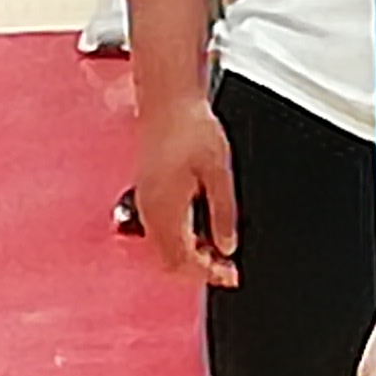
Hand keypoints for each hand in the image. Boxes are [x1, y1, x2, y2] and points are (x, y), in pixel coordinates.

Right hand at [134, 97, 241, 288]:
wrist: (167, 99)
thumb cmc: (190, 127)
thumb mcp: (218, 172)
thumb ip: (224, 213)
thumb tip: (227, 245)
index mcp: (165, 209)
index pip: (182, 261)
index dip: (207, 275)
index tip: (229, 275)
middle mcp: (150, 209)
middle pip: (169, 261)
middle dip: (197, 270)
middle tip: (225, 268)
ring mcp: (145, 200)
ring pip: (162, 248)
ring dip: (188, 255)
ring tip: (216, 250)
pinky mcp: (146, 190)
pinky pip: (159, 230)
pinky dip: (179, 239)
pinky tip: (198, 230)